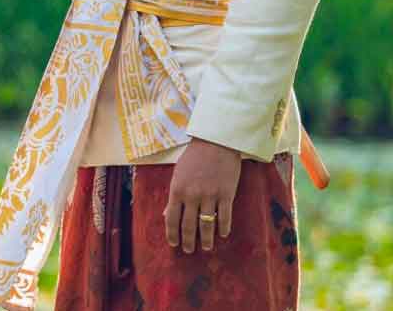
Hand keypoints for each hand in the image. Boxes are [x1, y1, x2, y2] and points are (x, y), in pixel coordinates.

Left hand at [165, 137, 240, 253]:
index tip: (173, 244)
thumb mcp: (178, 174)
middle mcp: (192, 195)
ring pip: (207, 224)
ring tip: (207, 248)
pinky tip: (223, 234)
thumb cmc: (194, 157)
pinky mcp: (226, 194)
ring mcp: (210, 195)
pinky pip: (225, 216)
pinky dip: (223, 228)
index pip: (171, 218)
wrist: (216, 142)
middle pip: (188, 225)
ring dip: (207, 239)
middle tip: (189, 251)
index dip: (172, 234)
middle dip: (188, 241)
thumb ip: (174, 195)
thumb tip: (166, 214)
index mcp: (177, 190)